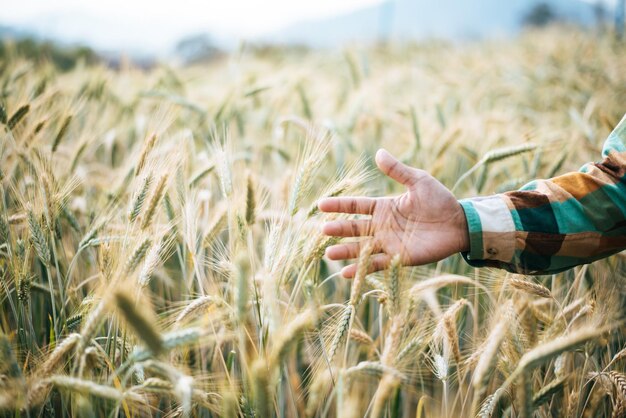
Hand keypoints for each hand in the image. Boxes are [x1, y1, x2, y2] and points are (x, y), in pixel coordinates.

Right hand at [318, 149, 469, 277]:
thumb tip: (378, 153)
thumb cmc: (439, 200)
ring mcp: (388, 243)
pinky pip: (376, 264)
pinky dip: (362, 269)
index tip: (321, 205)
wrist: (459, 223)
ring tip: (329, 254)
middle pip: (354, 228)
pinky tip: (346, 273)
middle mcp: (382, 226)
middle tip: (322, 231)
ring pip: (361, 248)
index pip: (356, 206)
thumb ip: (398, 170)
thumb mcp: (418, 181)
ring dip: (345, 251)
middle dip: (339, 230)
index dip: (339, 206)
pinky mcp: (398, 258)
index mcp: (383, 207)